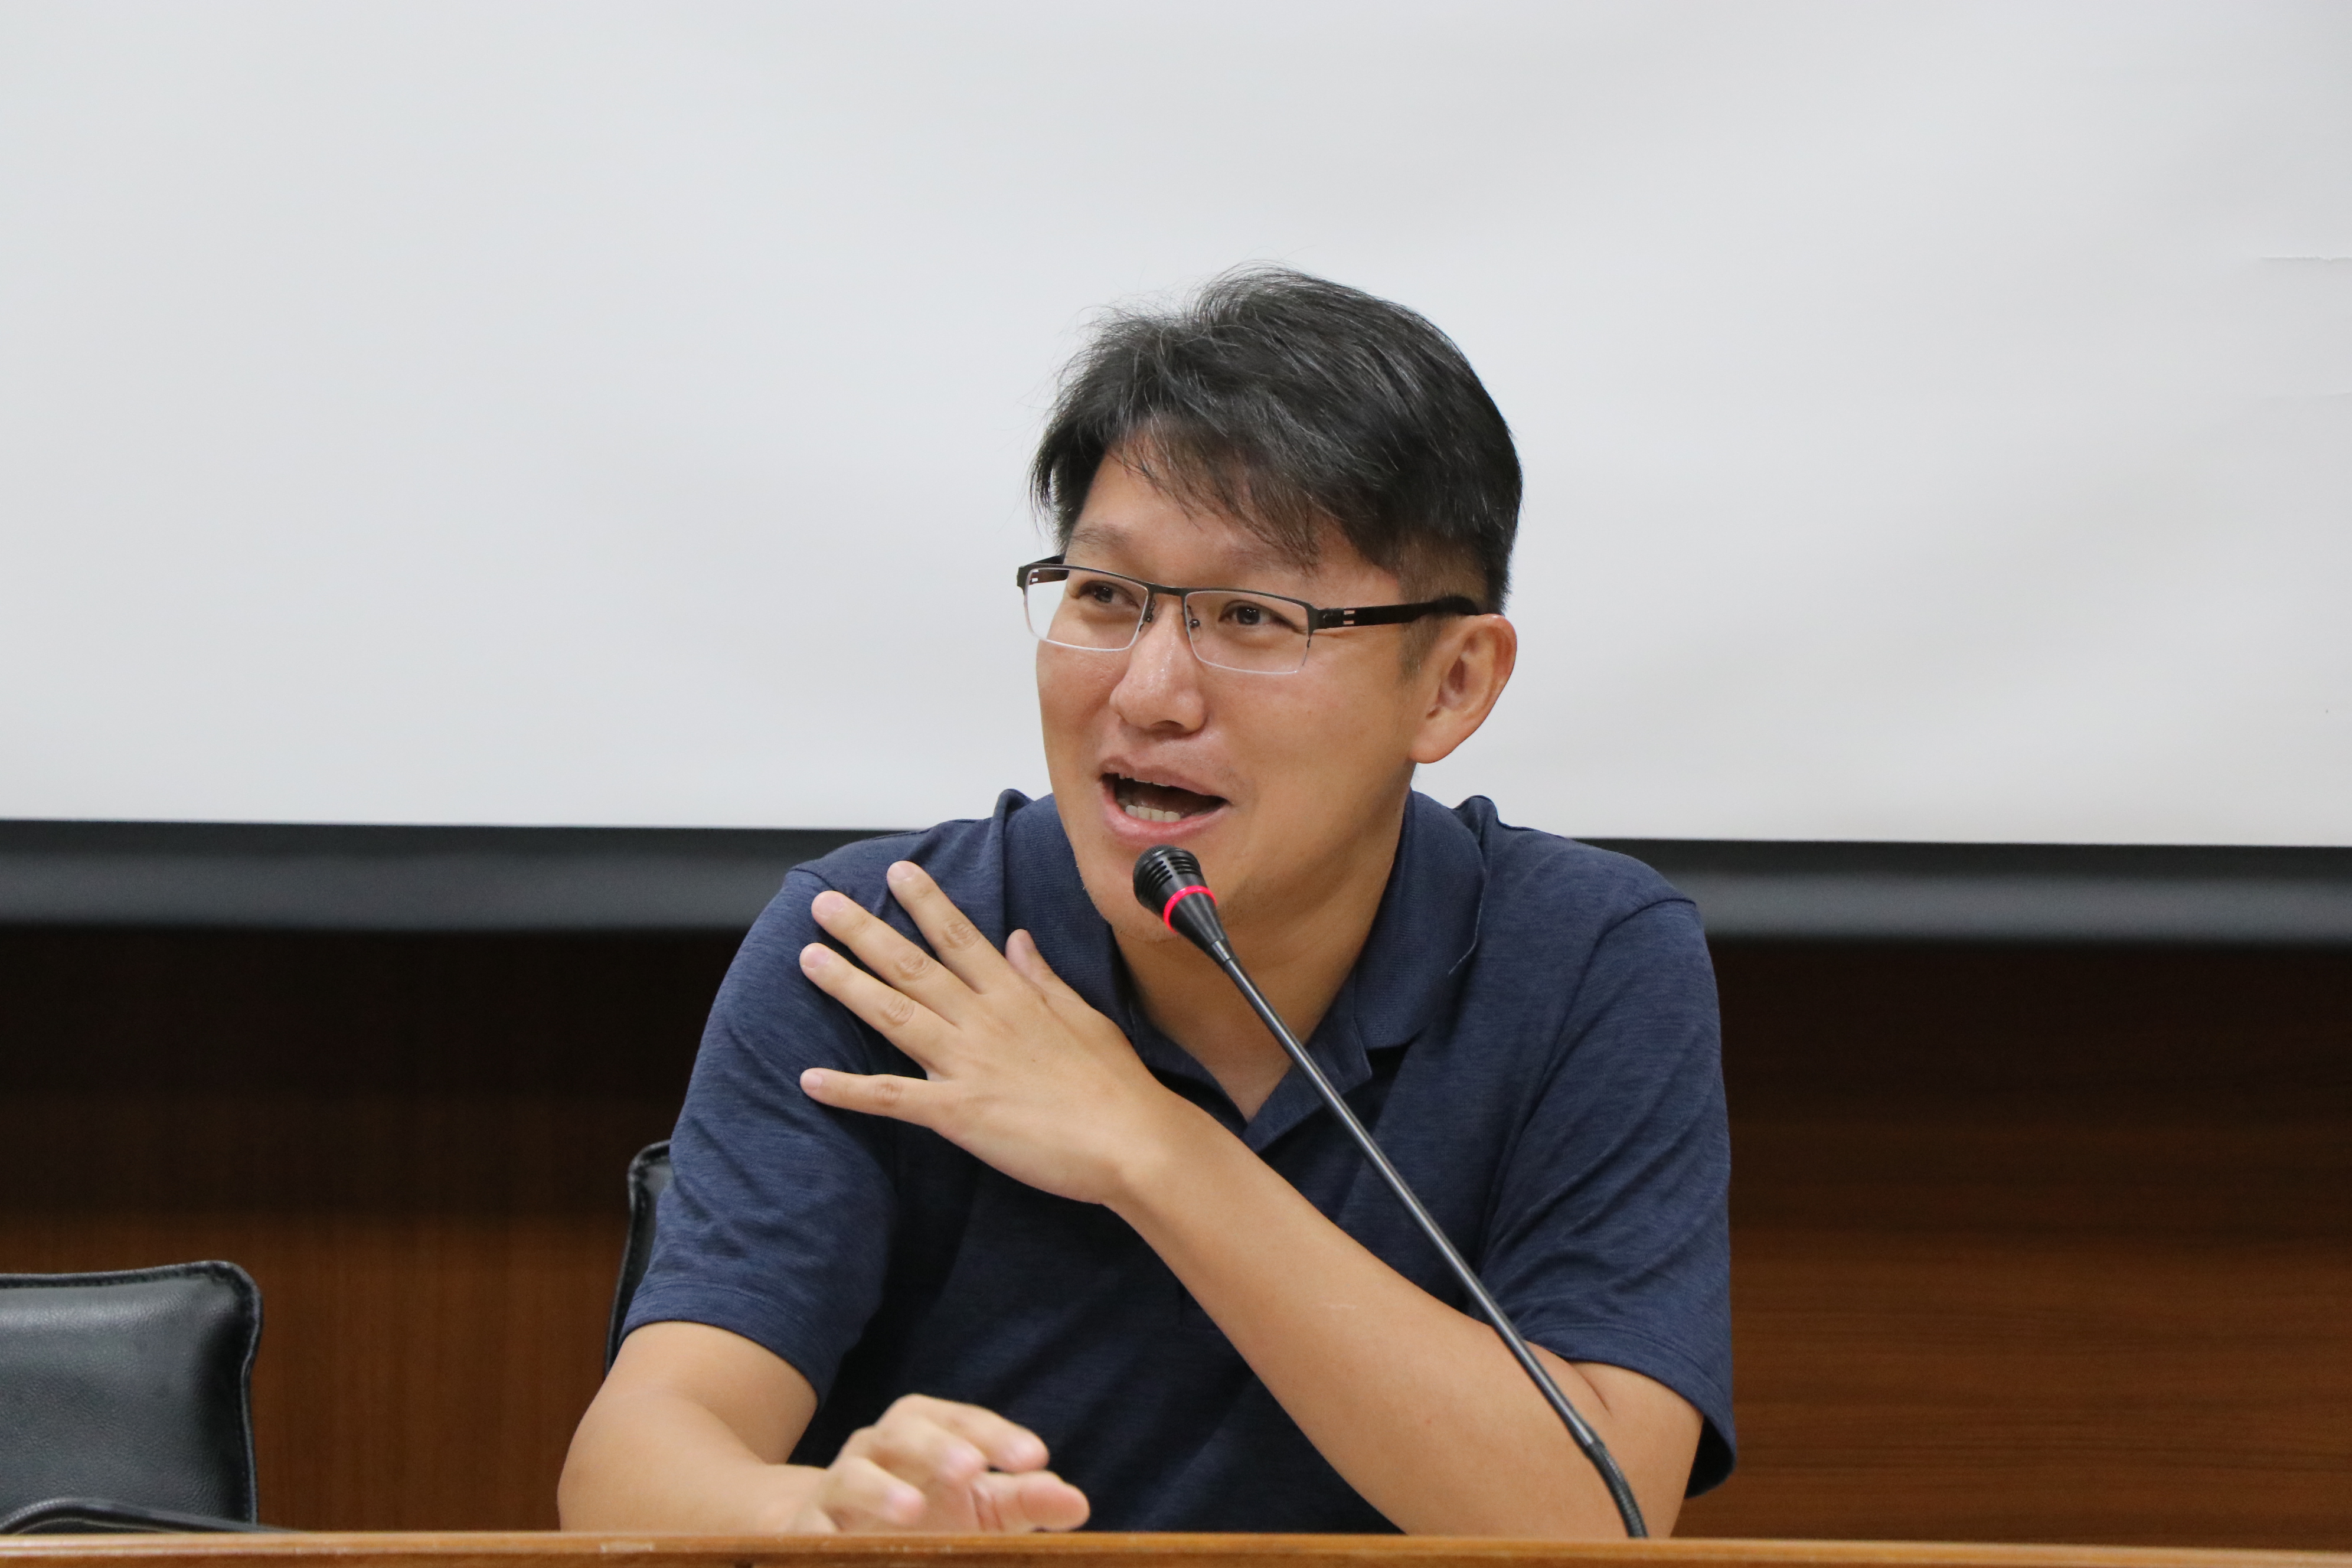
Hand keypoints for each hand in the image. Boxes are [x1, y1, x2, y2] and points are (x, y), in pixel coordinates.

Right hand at [784, 1394, 1087, 1532]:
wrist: (838, 1535)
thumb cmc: (927, 1513)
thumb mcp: (980, 1506)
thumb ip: (1024, 1500)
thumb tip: (1077, 1502)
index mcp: (922, 1431)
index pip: (960, 1420)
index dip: (995, 1434)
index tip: (1034, 1457)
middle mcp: (876, 1448)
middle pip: (905, 1431)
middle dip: (939, 1447)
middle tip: (973, 1470)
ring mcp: (837, 1487)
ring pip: (853, 1477)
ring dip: (881, 1492)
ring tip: (913, 1512)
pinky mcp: (806, 1531)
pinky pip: (814, 1530)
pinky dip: (833, 1540)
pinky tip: (858, 1553)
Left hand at [796, 861, 1198, 1204]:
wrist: (1133, 1141)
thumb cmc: (1116, 1084)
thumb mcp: (1084, 1016)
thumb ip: (1043, 977)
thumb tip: (1018, 939)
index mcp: (1015, 996)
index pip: (960, 937)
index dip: (924, 903)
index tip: (896, 873)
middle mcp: (984, 1020)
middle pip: (913, 966)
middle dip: (864, 932)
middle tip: (823, 904)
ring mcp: (968, 1064)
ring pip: (895, 1016)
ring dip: (848, 986)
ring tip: (808, 959)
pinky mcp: (958, 1113)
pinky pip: (894, 1098)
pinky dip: (850, 1090)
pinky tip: (811, 1080)